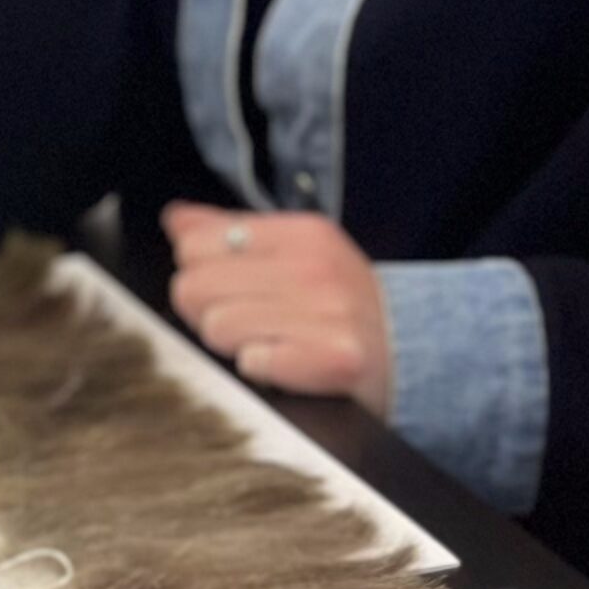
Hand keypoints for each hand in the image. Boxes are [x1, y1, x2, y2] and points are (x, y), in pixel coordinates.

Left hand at [165, 203, 392, 413]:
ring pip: (216, 328)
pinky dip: (263, 369)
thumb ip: (232, 232)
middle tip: (250, 319)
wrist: (412, 352)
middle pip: (193, 288)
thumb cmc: (343, 303)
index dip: (201, 272)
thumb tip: (177, 219)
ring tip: (274, 340)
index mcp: (301, 233)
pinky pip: (251, 363)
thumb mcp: (298, 253)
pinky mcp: (332, 358)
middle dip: (210, 311)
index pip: (195, 244)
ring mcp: (326, 312)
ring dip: (237, 344)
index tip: (230, 286)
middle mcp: (313, 267)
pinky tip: (289, 361)